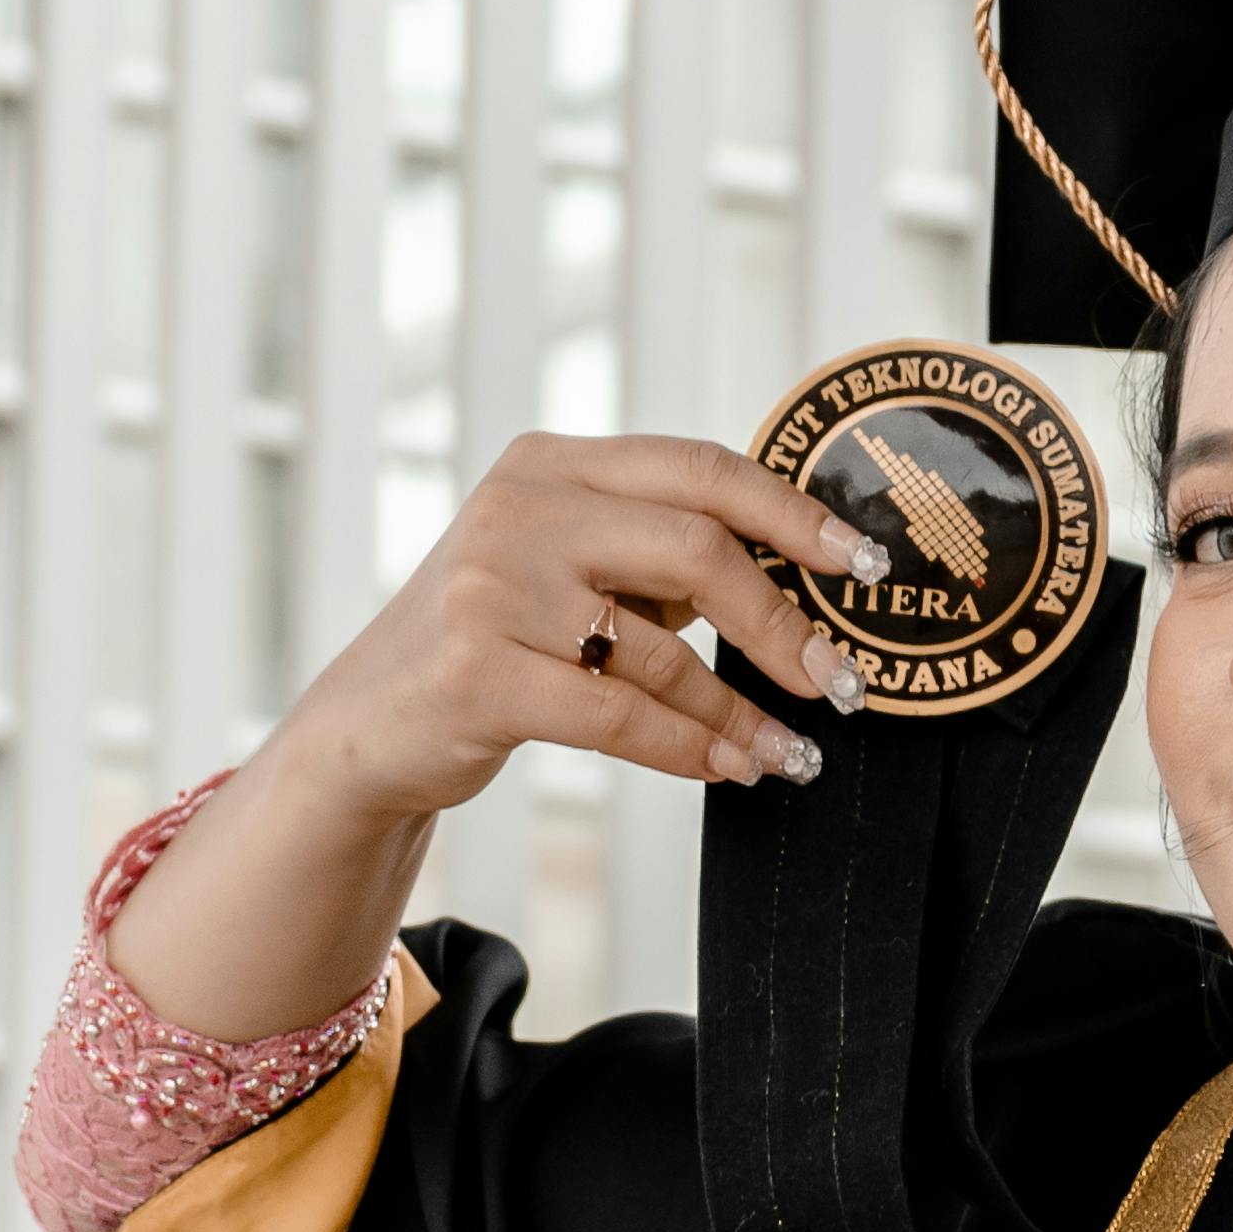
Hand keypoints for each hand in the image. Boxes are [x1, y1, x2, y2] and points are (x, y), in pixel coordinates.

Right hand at [253, 429, 890, 823]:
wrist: (371, 721)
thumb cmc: (496, 641)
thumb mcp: (565, 565)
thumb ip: (655, 549)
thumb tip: (803, 568)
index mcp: (551, 465)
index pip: (699, 468)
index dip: (793, 512)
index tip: (862, 563)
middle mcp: (518, 510)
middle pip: (697, 548)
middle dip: (784, 624)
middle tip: (842, 683)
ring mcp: (492, 588)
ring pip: (662, 652)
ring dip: (742, 712)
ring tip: (788, 750)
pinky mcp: (478, 673)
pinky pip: (620, 717)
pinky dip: (691, 747)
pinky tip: (732, 766)